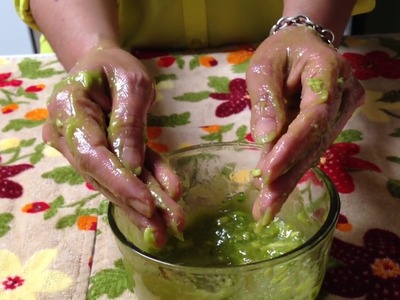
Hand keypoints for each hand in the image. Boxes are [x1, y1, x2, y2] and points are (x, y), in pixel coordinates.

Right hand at [43, 47, 184, 246]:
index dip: (118, 181)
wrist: (104, 64)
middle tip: (163, 231)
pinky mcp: (104, 153)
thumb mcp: (131, 83)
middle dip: (135, 203)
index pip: (91, 154)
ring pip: (115, 180)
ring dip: (145, 201)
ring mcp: (84, 148)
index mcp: (68, 108)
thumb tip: (131, 167)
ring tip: (171, 223)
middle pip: (102, 175)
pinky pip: (128, 169)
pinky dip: (150, 181)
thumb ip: (128, 123)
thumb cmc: (115, 66)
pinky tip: (170, 194)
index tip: (147, 203)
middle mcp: (69, 134)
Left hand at [246, 26, 364, 224]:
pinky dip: (291, 170)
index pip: (314, 115)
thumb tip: (265, 138)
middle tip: (266, 206)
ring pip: (314, 151)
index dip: (292, 146)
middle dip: (288, 175)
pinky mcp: (332, 124)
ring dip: (289, 180)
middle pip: (316, 140)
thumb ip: (266, 100)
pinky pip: (312, 149)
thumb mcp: (263, 67)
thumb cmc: (280, 52)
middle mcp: (343, 95)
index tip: (268, 172)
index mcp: (328, 70)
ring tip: (266, 208)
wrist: (301, 46)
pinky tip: (275, 193)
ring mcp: (341, 112)